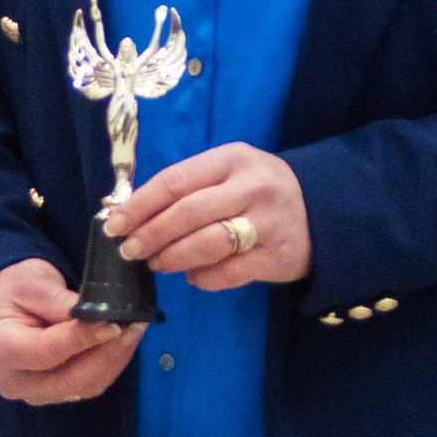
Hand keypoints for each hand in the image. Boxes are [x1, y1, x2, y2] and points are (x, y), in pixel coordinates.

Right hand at [0, 256, 141, 405]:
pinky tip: (123, 342)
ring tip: (134, 329)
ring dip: (115, 359)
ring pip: (85, 386)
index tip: (114, 324)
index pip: (46, 352)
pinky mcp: (56, 395)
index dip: (83, 340)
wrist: (4, 307)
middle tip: (134, 325)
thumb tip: (98, 315)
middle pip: (70, 379)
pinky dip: (111, 364)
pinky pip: (90, 385)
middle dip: (107, 353)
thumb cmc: (14, 290)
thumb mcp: (33, 284)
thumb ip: (61, 303)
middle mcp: (14, 381)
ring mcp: (35, 393)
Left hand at [111, 143, 310, 290]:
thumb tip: (131, 212)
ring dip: (172, 257)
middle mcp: (252, 187)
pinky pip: (227, 272)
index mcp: (232, 159)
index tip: (114, 223)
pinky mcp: (276, 256)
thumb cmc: (260, 192)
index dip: (140, 205)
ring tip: (157, 263)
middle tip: (130, 250)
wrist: (323, 212)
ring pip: (206, 244)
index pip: (175, 181)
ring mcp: (267, 223)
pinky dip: (202, 277)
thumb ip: (188, 187)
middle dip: (150, 234)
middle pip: (187, 213)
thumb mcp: (230, 173)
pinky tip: (192, 275)